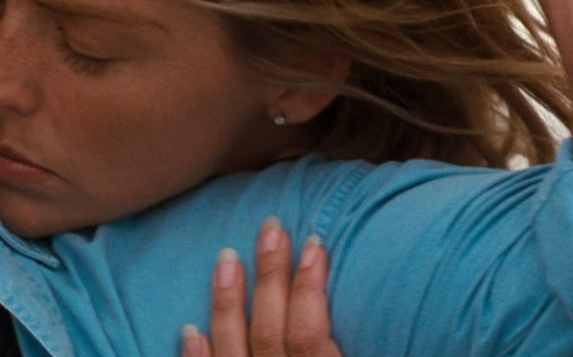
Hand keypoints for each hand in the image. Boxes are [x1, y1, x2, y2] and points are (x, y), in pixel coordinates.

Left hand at [182, 219, 341, 356]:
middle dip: (270, 276)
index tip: (313, 242)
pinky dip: (198, 355)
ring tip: (226, 258)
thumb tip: (381, 322)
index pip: (308, 332)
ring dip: (228, 302)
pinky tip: (190, 330)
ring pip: (233, 349)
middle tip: (271, 228)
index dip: (310, 286)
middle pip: (269, 330)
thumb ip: (348, 344)